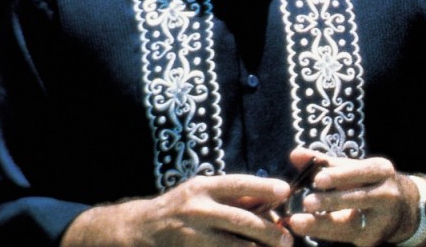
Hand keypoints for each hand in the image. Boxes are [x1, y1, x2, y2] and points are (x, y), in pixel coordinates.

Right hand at [61, 173, 294, 246]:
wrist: (138, 229)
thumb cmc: (181, 207)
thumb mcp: (203, 193)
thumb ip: (234, 197)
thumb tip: (272, 200)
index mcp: (203, 187)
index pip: (237, 184)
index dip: (262, 186)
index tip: (285, 191)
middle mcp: (197, 209)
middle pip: (239, 219)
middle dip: (267, 230)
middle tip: (287, 239)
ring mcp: (190, 235)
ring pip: (230, 245)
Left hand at [280, 147, 417, 246]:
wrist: (402, 209)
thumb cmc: (369, 183)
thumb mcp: (353, 169)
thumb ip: (324, 163)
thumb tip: (295, 154)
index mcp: (381, 170)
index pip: (361, 172)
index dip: (340, 176)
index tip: (317, 179)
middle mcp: (387, 194)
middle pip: (358, 198)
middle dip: (331, 201)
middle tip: (306, 202)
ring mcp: (382, 220)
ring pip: (351, 224)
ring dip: (322, 224)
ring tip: (297, 223)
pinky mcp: (373, 239)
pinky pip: (346, 237)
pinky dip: (324, 234)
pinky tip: (307, 230)